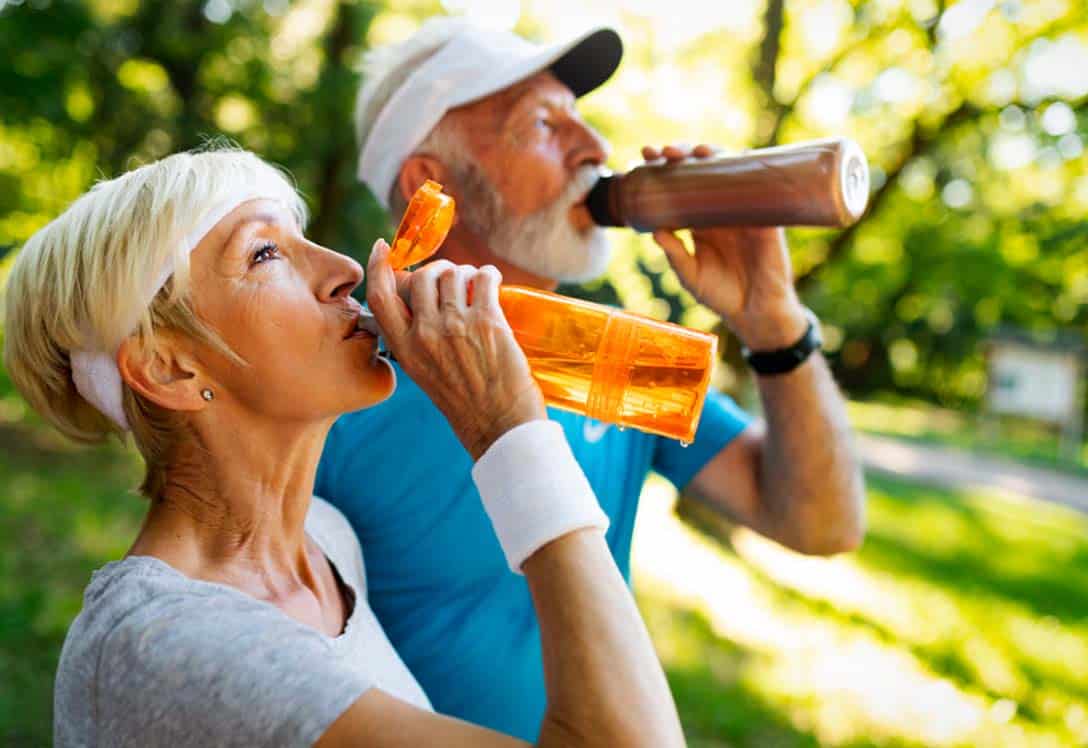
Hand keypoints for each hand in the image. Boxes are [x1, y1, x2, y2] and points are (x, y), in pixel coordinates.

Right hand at [366, 239, 545, 459]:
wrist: (499, 426)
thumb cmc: (467, 402)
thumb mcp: (426, 372)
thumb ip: (418, 339)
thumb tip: (423, 299)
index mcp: (405, 349)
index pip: (380, 296)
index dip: (379, 266)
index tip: (384, 247)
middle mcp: (425, 335)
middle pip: (422, 276)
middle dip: (439, 270)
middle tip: (454, 279)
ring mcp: (455, 326)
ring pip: (454, 274)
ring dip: (467, 273)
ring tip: (477, 288)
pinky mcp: (487, 322)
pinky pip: (484, 278)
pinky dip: (489, 275)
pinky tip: (492, 282)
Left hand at [643, 144, 807, 349]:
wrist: (755, 312)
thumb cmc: (720, 294)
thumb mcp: (690, 274)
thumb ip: (674, 253)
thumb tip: (654, 231)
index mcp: (698, 221)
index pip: (678, 187)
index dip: (662, 169)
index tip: (644, 158)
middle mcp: (719, 209)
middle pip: (700, 171)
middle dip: (681, 155)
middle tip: (663, 152)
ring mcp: (742, 209)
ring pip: (727, 170)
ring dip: (711, 155)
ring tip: (694, 152)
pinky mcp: (765, 216)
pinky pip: (759, 185)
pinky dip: (747, 168)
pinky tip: (734, 158)